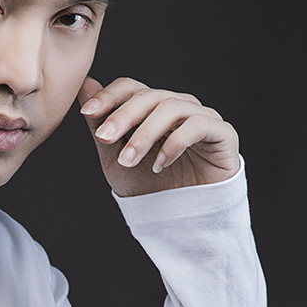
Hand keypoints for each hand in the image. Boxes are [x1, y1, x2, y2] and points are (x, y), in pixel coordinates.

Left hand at [78, 75, 239, 197]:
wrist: (182, 219)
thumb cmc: (151, 187)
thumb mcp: (116, 159)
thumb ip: (101, 126)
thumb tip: (84, 86)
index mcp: (152, 109)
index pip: (131, 88)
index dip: (109, 96)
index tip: (88, 113)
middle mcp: (178, 107)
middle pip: (149, 95)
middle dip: (123, 116)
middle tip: (105, 138)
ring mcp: (202, 117)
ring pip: (172, 108)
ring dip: (145, 133)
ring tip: (129, 160)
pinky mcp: (222, 133)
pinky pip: (198, 125)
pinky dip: (175, 143)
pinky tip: (159, 164)